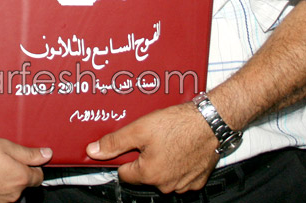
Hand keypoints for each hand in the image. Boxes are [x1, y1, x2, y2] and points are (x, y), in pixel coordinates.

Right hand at [0, 137, 50, 201]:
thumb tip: (46, 154)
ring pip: (10, 190)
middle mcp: (13, 194)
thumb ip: (28, 153)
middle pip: (23, 183)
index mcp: (20, 178)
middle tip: (2, 159)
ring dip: (4, 180)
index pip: (39, 176)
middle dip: (16, 172)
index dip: (33, 166)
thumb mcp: (4, 146)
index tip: (26, 160)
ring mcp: (0, 202)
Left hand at [87, 103, 218, 193]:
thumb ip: (115, 142)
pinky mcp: (198, 179)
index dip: (125, 156)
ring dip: (162, 161)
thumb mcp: (140, 128)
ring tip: (168, 140)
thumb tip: (93, 151)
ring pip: (163, 175)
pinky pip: (181, 175)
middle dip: (145, 158)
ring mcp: (183, 184)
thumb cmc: (179, 124)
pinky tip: (181, 147)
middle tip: (152, 137)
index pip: (124, 173)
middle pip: (144, 174)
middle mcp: (166, 185)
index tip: (132, 144)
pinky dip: (179, 164)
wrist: (211, 121)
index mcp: (149, 174)